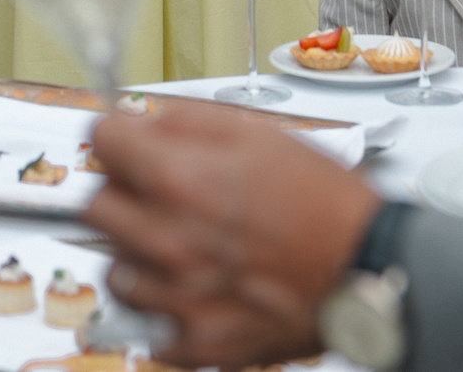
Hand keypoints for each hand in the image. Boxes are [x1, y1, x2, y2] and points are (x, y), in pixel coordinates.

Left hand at [82, 99, 381, 369]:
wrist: (367, 267)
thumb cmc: (324, 202)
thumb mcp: (259, 134)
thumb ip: (188, 121)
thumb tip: (144, 120)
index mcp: (179, 179)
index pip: (100, 142)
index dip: (115, 137)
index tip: (125, 145)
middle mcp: (169, 239)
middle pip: (94, 206)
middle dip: (120, 193)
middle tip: (152, 196)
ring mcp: (178, 297)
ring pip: (115, 270)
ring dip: (139, 255)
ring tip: (182, 248)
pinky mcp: (196, 342)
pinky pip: (148, 326)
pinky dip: (166, 310)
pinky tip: (197, 291)